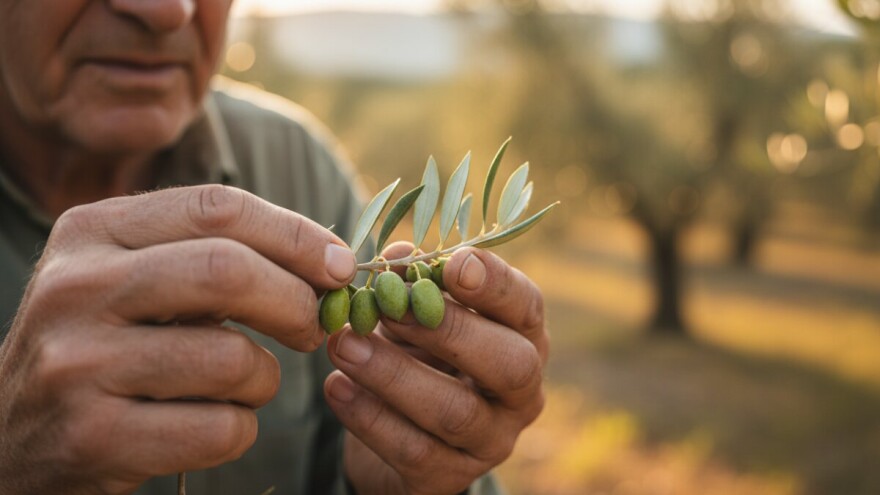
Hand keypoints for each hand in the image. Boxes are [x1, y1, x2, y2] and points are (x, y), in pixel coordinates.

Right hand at [0, 185, 356, 493]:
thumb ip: (212, 255)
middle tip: (315, 327)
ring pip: (230, 359)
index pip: (218, 208)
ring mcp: (76, 364)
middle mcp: (75, 288)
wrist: (12, 437)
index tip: (341, 266)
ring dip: (263, 379)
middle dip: (294, 301)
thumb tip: (331, 262)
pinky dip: (238, 429)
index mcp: (92, 231)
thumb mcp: (134, 279)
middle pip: (226, 271)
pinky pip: (218, 429)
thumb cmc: (105, 347)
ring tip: (241, 384)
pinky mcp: (90, 437)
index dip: (297, 234)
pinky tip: (211, 424)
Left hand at [324, 242, 547, 494]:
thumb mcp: (416, 315)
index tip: (453, 263)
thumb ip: (411, 284)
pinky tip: (336, 386)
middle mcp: (521, 394)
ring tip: (343, 344)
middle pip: (508, 364)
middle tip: (390, 305)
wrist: (398, 437)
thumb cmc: (417, 355)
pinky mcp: (450, 479)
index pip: (526, 307)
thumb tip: (398, 255)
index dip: (495, 284)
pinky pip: (413, 451)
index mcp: (523, 340)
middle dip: (449, 331)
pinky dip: (369, 416)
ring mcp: (490, 441)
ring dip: (394, 374)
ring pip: (454, 412)